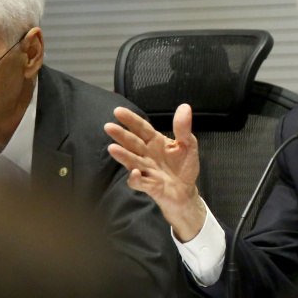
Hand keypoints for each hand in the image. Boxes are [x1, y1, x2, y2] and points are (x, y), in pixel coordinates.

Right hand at [104, 104, 205, 240]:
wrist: (186, 191)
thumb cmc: (184, 166)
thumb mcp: (188, 145)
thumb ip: (183, 128)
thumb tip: (185, 107)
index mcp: (155, 142)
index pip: (141, 128)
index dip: (131, 120)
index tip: (118, 111)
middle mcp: (147, 154)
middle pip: (132, 143)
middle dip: (121, 135)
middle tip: (109, 127)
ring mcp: (146, 170)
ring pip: (132, 161)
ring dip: (122, 155)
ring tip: (112, 149)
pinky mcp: (149, 186)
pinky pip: (139, 182)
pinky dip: (136, 179)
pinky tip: (136, 173)